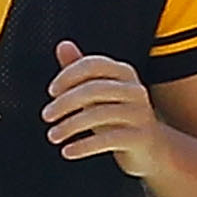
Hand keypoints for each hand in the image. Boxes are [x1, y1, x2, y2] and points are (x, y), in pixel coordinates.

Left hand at [45, 41, 165, 176]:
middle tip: (45, 116)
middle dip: (65, 102)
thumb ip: (79, 70)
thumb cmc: (117, 116)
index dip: (69, 75)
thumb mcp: (97, 92)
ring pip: (99, 114)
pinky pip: (108, 140)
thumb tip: (62, 44)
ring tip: (52, 135)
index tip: (51, 92)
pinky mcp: (140, 137)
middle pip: (94, 89)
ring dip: (69, 126)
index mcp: (124, 73)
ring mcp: (140, 113)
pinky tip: (67, 151)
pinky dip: (83, 146)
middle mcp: (135, 89)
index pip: (93, 64)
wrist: (151, 148)